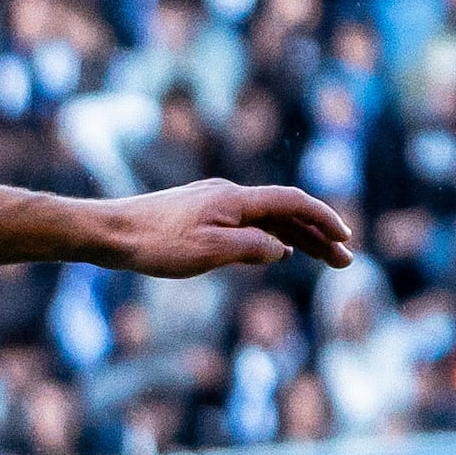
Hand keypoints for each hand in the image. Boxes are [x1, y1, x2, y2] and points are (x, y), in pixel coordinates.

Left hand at [86, 180, 355, 277]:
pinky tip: (277, 251)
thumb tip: (281, 251)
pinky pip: (247, 223)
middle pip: (285, 212)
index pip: (293, 203)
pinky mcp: (199, 214)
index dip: (323, 219)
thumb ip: (252, 249)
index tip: (346, 238)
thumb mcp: (210, 251)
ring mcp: (213, 204)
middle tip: (345, 260)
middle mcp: (229, 195)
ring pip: (267, 219)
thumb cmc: (155, 243)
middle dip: (318, 234)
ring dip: (297, 237)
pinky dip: (270, 236)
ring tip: (323, 258)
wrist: (110, 233)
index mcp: (236, 199)